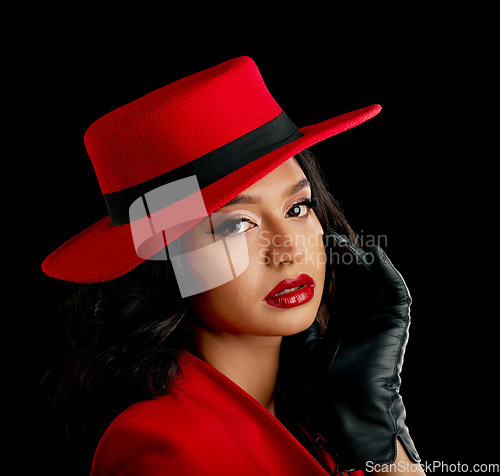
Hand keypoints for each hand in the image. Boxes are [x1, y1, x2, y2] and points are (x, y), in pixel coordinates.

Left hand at [304, 231, 420, 471]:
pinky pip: (395, 289)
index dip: (328, 268)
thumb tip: (293, 300)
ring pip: (374, 280)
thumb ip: (304, 322)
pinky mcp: (396, 321)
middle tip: (327, 239)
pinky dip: (385, 270)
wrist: (344, 405)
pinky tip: (370, 253)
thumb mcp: (306, 344)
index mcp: (343, 323)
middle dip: (342, 259)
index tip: (313, 249)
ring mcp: (380, 318)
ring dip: (361, 260)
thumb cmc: (322, 382)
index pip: (338, 287)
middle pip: (355, 280)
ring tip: (343, 244)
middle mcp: (363, 318)